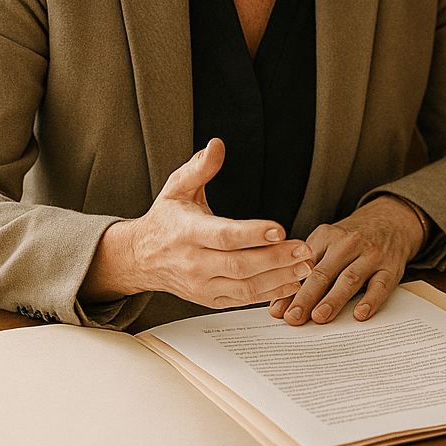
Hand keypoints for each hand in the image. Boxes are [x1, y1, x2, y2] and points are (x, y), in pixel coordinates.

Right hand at [81, 139, 312, 306]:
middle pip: (240, 264)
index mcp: (188, 233)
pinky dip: (269, 294)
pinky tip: (291, 283)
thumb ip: (200, 167)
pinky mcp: (209, 299)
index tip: (279, 229)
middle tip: (303, 250)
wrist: (140, 258)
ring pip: (244, 287)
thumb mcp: (177, 188)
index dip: (252, 233)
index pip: (223, 236)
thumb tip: (217, 145)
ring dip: (278, 279)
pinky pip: (242, 300)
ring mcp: (201, 285)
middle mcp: (194, 263)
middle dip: (275, 258)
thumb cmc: (165, 220)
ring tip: (305, 267)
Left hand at [268, 195, 425, 325]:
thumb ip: (307, 268)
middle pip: (324, 273)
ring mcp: (371, 255)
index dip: (290, 289)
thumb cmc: (352, 240)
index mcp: (327, 236)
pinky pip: (381, 285)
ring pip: (350, 278)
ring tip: (319, 317)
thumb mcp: (328, 242)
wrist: (391, 221)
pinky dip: (370, 300)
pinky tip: (360, 314)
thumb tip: (282, 303)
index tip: (278, 311)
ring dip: (333, 299)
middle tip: (293, 317)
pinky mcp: (391, 268)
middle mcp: (349, 244)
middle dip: (306, 297)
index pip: (304, 266)